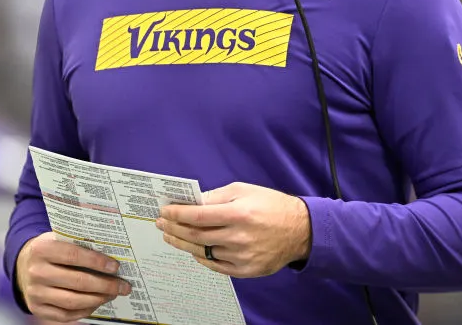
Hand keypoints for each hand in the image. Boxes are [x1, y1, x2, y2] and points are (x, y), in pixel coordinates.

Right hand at [16, 231, 131, 322]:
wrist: (24, 265)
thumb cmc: (50, 250)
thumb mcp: (58, 239)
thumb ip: (78, 242)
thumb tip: (111, 251)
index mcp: (42, 249)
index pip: (74, 255)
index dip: (97, 262)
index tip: (115, 267)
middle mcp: (36, 271)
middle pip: (77, 281)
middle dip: (105, 285)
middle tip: (122, 285)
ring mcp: (36, 292)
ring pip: (73, 301)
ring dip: (98, 299)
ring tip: (112, 294)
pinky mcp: (37, 309)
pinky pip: (65, 315)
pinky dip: (85, 310)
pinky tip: (96, 303)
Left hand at [156, 182, 310, 277]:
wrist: (300, 230)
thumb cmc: (271, 205)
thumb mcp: (244, 190)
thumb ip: (217, 197)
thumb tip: (193, 202)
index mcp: (238, 213)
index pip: (198, 215)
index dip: (178, 214)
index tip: (164, 211)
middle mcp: (239, 237)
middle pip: (196, 236)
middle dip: (175, 229)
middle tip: (161, 224)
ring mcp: (242, 256)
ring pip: (204, 252)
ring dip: (184, 244)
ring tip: (171, 236)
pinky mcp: (246, 270)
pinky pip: (217, 266)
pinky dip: (202, 258)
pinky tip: (193, 251)